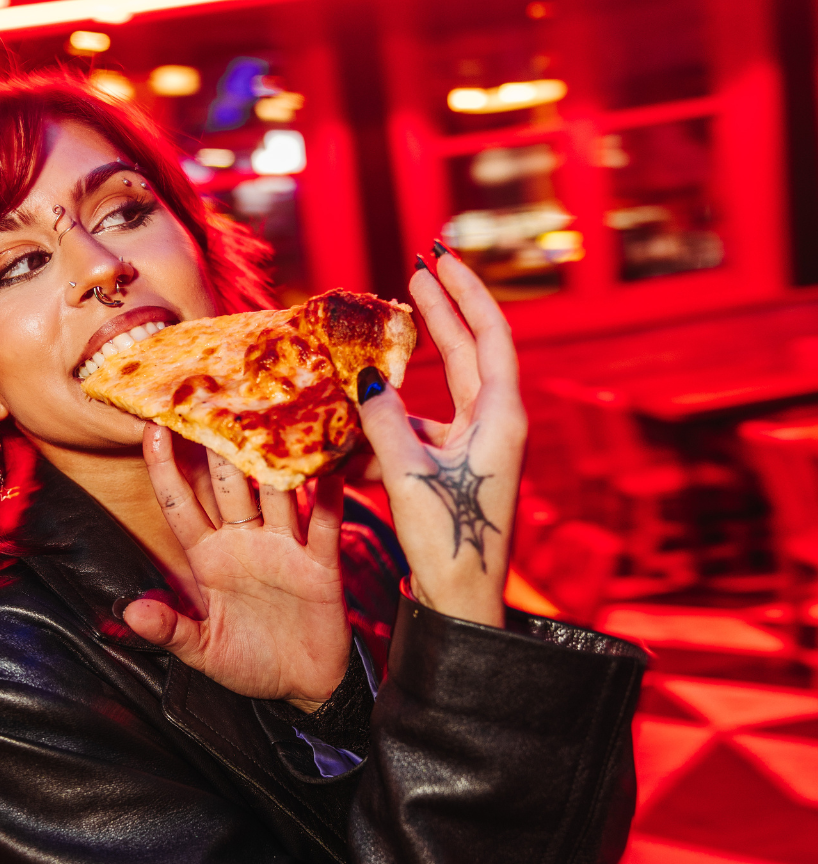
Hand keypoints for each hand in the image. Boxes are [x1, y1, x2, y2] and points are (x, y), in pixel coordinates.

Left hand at [123, 427, 351, 710]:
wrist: (305, 687)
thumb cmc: (250, 664)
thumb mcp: (202, 652)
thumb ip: (170, 630)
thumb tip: (130, 611)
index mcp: (209, 558)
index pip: (181, 503)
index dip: (166, 467)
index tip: (152, 426)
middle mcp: (243, 542)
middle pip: (226, 484)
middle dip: (216, 442)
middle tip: (211, 394)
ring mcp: (283, 548)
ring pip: (274, 493)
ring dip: (270, 458)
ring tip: (267, 414)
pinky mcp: (319, 564)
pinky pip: (322, 524)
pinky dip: (327, 496)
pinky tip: (328, 465)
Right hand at [356, 250, 526, 627]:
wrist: (465, 604)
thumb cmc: (448, 541)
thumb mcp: (410, 473)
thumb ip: (385, 420)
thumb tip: (366, 380)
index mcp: (502, 417)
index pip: (490, 333)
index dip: (465, 292)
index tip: (438, 259)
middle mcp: (496, 425)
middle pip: (472, 351)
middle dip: (445, 311)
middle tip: (418, 270)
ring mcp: (478, 447)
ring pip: (443, 390)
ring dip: (414, 365)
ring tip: (381, 336)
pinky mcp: (457, 470)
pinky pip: (424, 427)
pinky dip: (396, 416)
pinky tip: (362, 413)